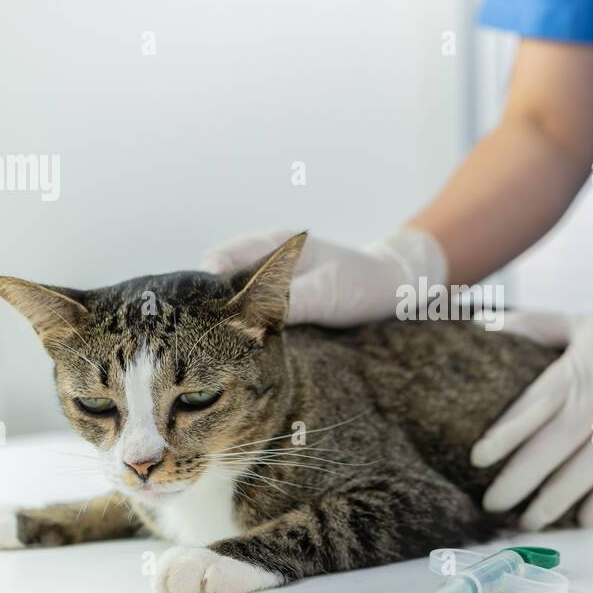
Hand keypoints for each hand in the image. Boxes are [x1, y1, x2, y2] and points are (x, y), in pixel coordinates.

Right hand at [200, 228, 446, 326]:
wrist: (396, 288)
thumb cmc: (363, 284)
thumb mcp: (325, 294)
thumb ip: (285, 303)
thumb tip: (244, 320)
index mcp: (273, 244)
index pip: (219, 258)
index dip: (202, 286)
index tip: (196, 316)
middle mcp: (266, 259)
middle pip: (218, 279)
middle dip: (206, 306)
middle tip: (199, 339)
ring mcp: (272, 279)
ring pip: (232, 298)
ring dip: (224, 318)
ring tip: (215, 347)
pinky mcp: (281, 300)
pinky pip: (251, 311)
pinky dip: (243, 326)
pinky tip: (240, 347)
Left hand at [472, 268, 592, 529]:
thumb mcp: (575, 322)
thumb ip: (530, 326)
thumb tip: (480, 325)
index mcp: (574, 372)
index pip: (532, 407)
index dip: (504, 434)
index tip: (478, 458)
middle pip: (554, 445)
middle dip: (520, 479)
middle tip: (492, 503)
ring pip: (588, 469)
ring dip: (557, 500)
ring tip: (529, 521)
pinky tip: (584, 521)